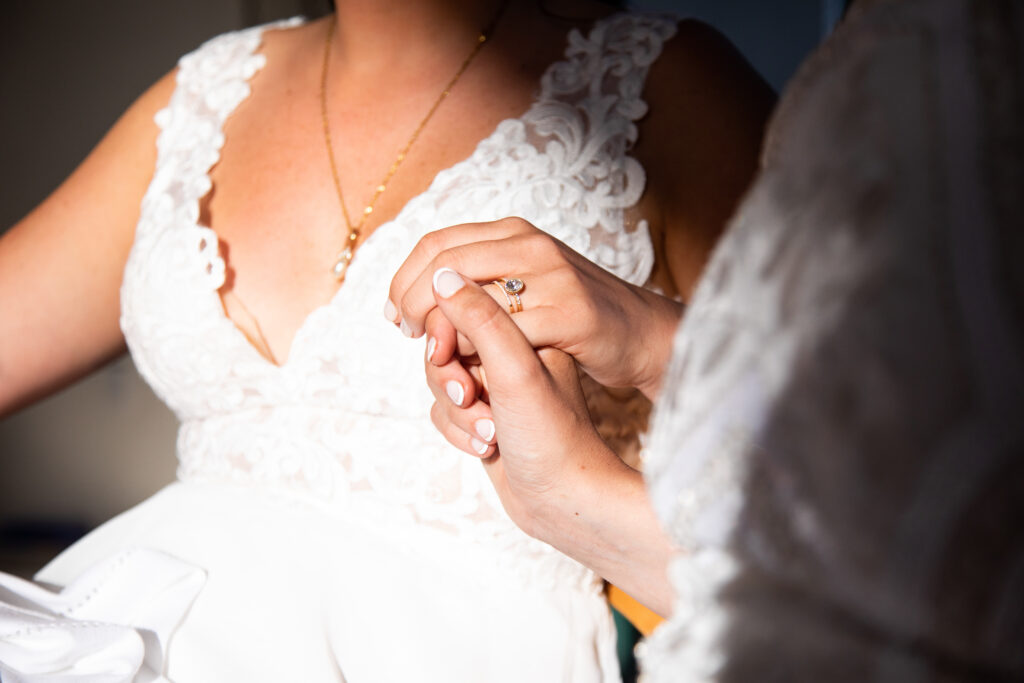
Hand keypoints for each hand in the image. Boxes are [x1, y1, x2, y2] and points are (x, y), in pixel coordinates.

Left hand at [386, 217, 683, 398]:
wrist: (642, 332)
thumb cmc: (573, 315)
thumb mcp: (526, 282)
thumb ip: (482, 278)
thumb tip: (426, 287)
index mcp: (513, 232)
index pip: (435, 242)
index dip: (403, 280)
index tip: (394, 315)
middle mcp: (530, 245)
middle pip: (443, 264)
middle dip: (411, 302)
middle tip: (407, 334)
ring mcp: (552, 276)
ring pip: (470, 297)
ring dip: (440, 329)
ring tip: (433, 354)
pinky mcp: (570, 314)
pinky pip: (506, 333)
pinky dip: (478, 352)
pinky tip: (471, 370)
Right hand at [427, 266, 674, 613]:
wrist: (568, 503)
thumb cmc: (552, 438)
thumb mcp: (516, 370)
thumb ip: (480, 319)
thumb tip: (442, 274)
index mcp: (527, 323)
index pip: (459, 304)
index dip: (447, 341)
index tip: (464, 377)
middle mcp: (514, 346)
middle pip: (443, 341)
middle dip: (450, 380)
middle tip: (474, 403)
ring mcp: (499, 378)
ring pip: (440, 376)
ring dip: (455, 412)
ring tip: (490, 435)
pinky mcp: (488, 408)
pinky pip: (444, 407)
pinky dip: (457, 430)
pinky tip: (488, 448)